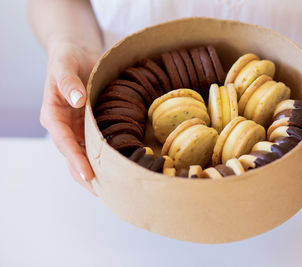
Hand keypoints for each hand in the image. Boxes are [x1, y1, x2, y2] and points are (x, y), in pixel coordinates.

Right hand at [40, 39, 100, 194]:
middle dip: (87, 176)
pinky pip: (96, 145)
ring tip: (115, 188)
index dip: (75, 160)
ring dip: (98, 172)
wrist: (77, 53)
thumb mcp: (65, 65)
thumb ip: (69, 83)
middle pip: (74, 157)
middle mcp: (64, 126)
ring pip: (86, 156)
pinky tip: (119, 168)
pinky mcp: (89, 126)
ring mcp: (77, 128)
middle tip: (106, 193)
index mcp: (53, 115)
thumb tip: (78, 100)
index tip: (88, 175)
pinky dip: (106, 158)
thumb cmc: (68, 58)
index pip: (64, 142)